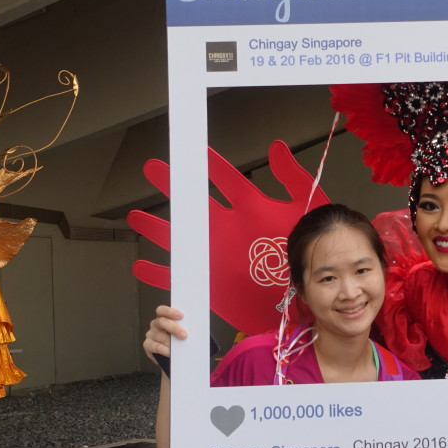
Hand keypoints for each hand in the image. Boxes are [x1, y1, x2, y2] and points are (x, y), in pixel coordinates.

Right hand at [128, 141, 330, 336]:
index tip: (194, 148)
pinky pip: (178, 278)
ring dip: (156, 228)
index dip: (210, 164)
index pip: (226, 180)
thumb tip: (278, 147)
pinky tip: (142, 267)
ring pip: (179, 238)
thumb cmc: (311, 253)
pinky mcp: (210, 284)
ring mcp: (217, 256)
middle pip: (194, 204)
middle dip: (172, 187)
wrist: (306, 299)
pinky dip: (159, 273)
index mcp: (251, 210)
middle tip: (153, 168)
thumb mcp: (307, 210)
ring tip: (136, 217)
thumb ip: (293, 179)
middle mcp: (229, 230)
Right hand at [143, 305, 186, 364]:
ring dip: (170, 342)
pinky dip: (164, 350)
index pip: (162, 310)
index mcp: (164, 317)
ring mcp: (151, 334)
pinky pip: (155, 346)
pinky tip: (170, 353)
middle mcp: (156, 324)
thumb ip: (187, 325)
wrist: (177, 357)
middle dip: (173, 328)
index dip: (170, 312)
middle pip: (161, 322)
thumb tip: (198, 321)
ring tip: (179, 348)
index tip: (181, 315)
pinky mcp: (148, 345)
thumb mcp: (185, 330)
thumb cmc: (182, 340)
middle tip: (184, 335)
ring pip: (159, 336)